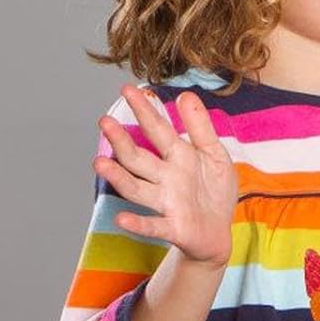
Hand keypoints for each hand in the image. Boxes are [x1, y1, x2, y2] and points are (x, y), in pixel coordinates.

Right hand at [93, 85, 237, 265]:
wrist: (219, 231)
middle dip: (122, 141)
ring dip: (119, 178)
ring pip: (137, 189)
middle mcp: (166, 178)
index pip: (158, 130)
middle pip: (139, 158)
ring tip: (100, 163)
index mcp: (178, 157)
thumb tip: (185, 95)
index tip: (127, 89)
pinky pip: (152, 225)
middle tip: (105, 122)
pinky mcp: (173, 227)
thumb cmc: (213, 191)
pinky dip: (137, 223)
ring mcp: (166, 203)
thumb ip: (200, 127)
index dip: (144, 110)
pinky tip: (121, 218)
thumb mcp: (214, 154)